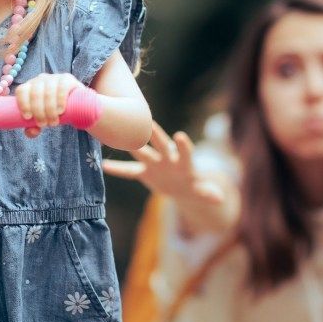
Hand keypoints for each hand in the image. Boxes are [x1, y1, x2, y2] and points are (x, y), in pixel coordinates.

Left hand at [15, 73, 83, 136]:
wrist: (77, 105)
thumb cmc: (54, 111)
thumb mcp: (43, 119)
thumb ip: (34, 127)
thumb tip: (31, 132)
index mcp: (30, 87)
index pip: (21, 90)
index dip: (23, 104)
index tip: (28, 117)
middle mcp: (40, 80)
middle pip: (35, 94)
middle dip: (38, 112)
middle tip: (44, 124)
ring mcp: (54, 78)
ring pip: (48, 92)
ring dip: (49, 110)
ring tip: (53, 122)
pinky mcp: (67, 79)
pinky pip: (61, 88)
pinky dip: (60, 100)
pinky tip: (60, 111)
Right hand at [102, 121, 224, 206]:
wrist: (182, 186)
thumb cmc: (195, 186)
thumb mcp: (202, 191)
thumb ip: (209, 193)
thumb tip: (220, 198)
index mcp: (184, 162)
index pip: (185, 151)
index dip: (183, 145)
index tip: (180, 136)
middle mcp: (168, 158)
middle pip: (161, 144)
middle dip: (155, 134)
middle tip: (146, 122)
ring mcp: (154, 163)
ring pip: (142, 152)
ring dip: (131, 145)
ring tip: (117, 134)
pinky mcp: (144, 172)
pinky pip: (128, 171)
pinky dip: (117, 170)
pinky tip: (102, 166)